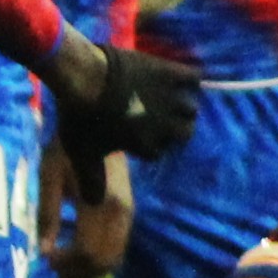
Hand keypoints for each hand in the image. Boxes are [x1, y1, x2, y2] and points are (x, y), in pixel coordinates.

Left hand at [44, 142, 132, 277]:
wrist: (99, 122)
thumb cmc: (68, 146)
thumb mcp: (49, 176)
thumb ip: (47, 214)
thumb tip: (43, 250)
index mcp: (99, 205)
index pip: (86, 252)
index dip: (65, 264)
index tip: (44, 260)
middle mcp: (119, 214)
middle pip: (103, 262)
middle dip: (78, 273)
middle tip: (53, 270)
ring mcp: (128, 213)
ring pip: (114, 258)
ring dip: (89, 268)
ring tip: (64, 264)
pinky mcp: (129, 210)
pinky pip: (118, 245)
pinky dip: (99, 256)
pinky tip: (77, 248)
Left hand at [52, 35, 201, 163]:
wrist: (85, 77)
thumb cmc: (83, 118)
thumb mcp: (83, 154)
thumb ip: (91, 178)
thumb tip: (94, 204)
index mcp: (147, 146)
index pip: (160, 151)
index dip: (151, 144)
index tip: (140, 136)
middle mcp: (165, 126)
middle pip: (185, 132)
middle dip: (176, 127)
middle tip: (162, 118)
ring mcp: (170, 100)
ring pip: (191, 108)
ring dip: (184, 106)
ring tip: (172, 99)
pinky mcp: (170, 73)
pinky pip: (194, 77)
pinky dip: (192, 78)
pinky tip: (181, 78)